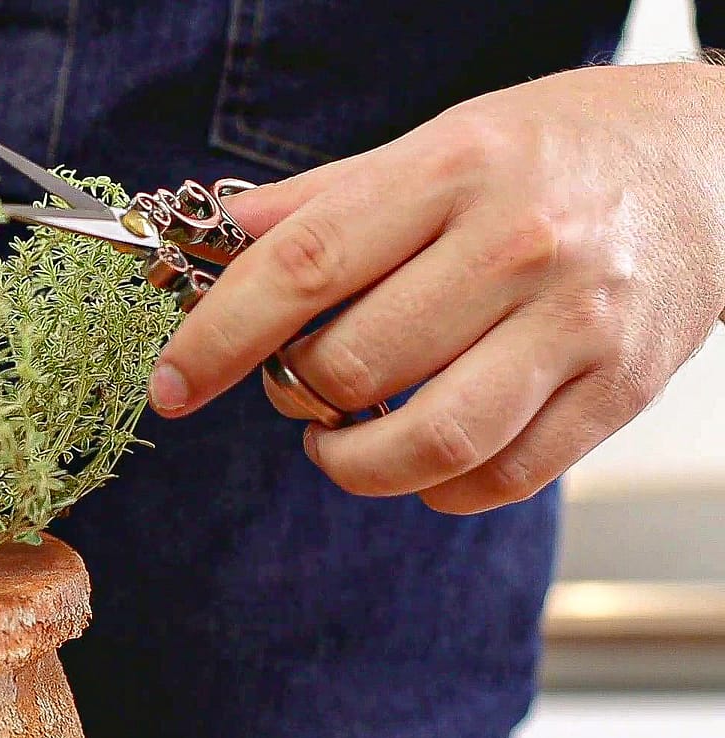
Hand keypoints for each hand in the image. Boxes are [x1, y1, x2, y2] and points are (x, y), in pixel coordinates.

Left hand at [150, 63, 724, 513]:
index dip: (218, 338)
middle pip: (354, 365)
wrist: (712, 159)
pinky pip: (499, 478)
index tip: (173, 385)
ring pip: (427, 440)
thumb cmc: (553, 152)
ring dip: (352, 461)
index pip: (303, 267)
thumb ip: (322, 200)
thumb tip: (216, 238)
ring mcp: (576, 323)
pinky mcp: (620, 389)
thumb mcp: (435, 143)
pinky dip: (434, 488)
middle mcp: (517, 245)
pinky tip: (419, 457)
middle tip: (295, 380)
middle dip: (294, 392)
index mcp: (453, 170)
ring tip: (339, 436)